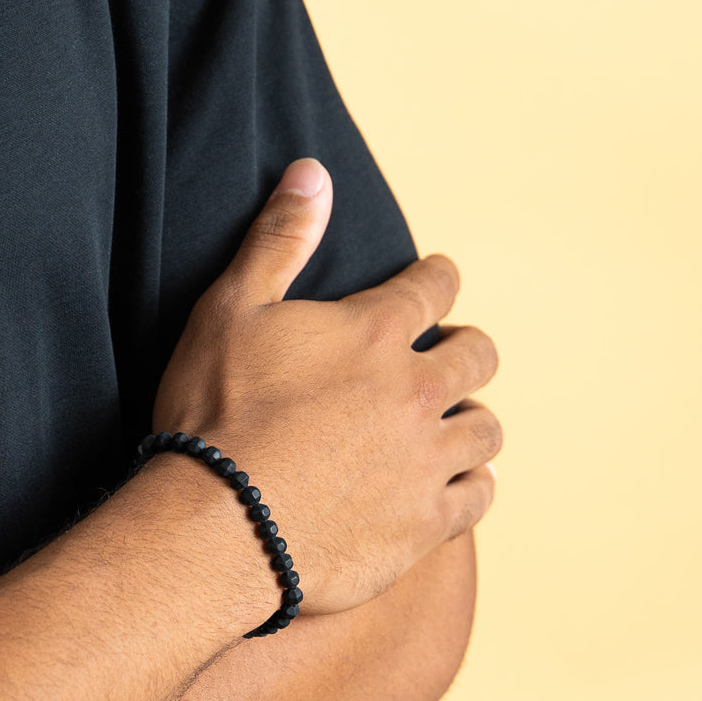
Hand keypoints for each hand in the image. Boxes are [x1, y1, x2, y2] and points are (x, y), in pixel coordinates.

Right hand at [151, 157, 501, 614]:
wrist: (220, 528)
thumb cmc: (215, 416)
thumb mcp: (230, 311)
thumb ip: (279, 240)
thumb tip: (313, 172)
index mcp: (375, 334)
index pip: (434, 287)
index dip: (438, 278)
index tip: (437, 282)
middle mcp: (416, 392)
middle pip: (478, 356)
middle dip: (469, 349)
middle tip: (453, 355)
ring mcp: (426, 461)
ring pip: (486, 428)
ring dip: (474, 419)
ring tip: (456, 423)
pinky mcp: (424, 523)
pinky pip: (478, 497)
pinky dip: (474, 485)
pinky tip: (462, 484)